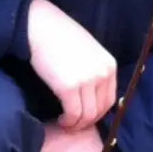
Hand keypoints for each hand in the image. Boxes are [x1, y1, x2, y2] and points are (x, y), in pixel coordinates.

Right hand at [27, 0, 116, 130]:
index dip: (98, 113)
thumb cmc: (61, 37)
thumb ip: (95, 70)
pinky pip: (72, 114)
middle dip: (87, 122)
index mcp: (109, 65)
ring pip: (87, 115)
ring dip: (76, 124)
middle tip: (74, 124)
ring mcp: (86, 80)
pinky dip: (67, 121)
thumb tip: (93, 95)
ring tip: (65, 123)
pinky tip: (60, 119)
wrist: (42, 27)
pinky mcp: (69, 87)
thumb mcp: (89, 51)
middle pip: (100, 110)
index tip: (85, 117)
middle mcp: (102, 73)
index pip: (110, 100)